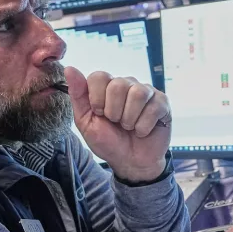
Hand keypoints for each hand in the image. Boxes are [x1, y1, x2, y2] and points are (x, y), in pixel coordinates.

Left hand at [65, 67, 171, 182]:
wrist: (130, 162)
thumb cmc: (108, 141)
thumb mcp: (87, 122)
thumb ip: (78, 95)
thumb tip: (70, 69)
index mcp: (107, 87)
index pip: (99, 76)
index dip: (97, 99)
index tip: (100, 114)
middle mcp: (127, 85)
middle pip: (118, 84)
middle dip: (114, 111)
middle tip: (116, 123)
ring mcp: (147, 92)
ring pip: (138, 93)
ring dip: (130, 119)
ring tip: (129, 127)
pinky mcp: (162, 103)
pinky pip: (153, 107)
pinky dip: (144, 126)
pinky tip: (142, 131)